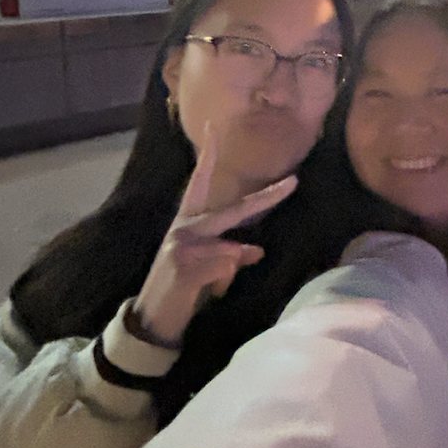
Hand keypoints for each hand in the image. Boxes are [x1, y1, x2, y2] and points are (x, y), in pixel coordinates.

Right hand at [131, 129, 297, 347]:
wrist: (153, 320)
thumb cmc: (182, 291)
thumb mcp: (208, 268)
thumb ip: (228, 253)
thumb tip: (256, 249)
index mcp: (188, 222)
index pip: (200, 183)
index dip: (209, 156)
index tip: (214, 127)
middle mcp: (184, 227)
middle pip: (233, 209)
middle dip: (267, 198)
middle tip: (295, 182)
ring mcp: (182, 244)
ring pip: (231, 250)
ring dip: (228, 273)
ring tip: (209, 288)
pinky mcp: (184, 265)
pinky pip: (224, 266)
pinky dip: (223, 280)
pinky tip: (207, 290)